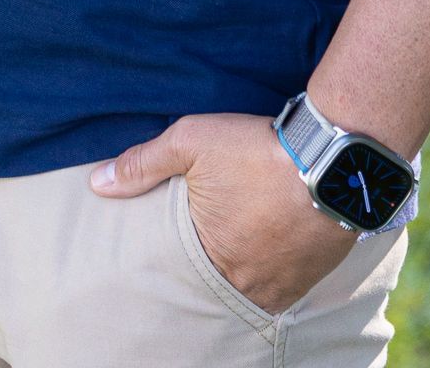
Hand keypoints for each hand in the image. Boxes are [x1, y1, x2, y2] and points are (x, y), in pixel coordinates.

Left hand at [89, 112, 357, 316]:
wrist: (333, 156)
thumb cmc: (256, 148)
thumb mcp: (191, 141)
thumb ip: (142, 164)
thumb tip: (96, 183)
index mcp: (209, 256)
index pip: (180, 268)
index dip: (179, 251)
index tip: (182, 236)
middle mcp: (245, 283)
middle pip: (217, 280)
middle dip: (213, 261)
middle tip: (217, 237)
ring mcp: (282, 285)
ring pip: (252, 287)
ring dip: (245, 267)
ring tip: (244, 239)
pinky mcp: (312, 278)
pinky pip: (285, 288)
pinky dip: (275, 270)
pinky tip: (273, 245)